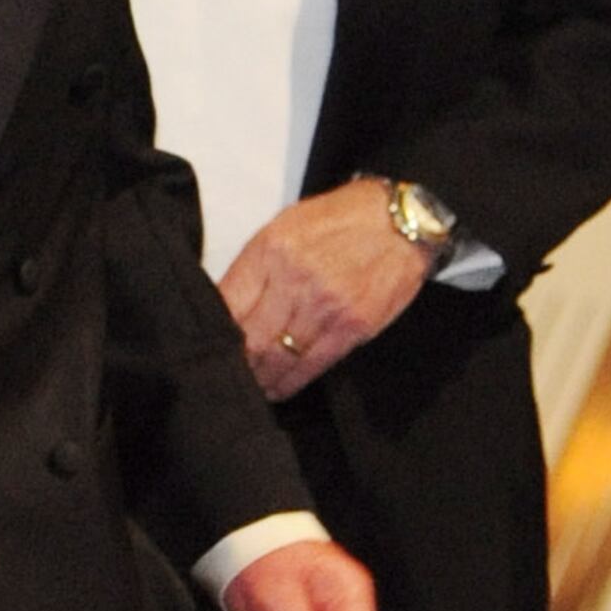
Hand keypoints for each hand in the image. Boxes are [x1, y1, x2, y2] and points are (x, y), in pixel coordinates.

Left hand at [216, 178, 434, 399]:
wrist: (402, 221)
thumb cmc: (340, 222)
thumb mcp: (286, 227)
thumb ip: (255, 267)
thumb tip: (225, 308)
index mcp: (271, 250)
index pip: (226, 306)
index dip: (214, 335)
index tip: (208, 349)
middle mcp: (296, 279)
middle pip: (250, 340)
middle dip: (236, 364)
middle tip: (227, 375)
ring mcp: (326, 305)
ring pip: (279, 359)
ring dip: (261, 379)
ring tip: (252, 386)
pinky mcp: (353, 326)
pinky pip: (312, 366)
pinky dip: (290, 383)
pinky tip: (278, 389)